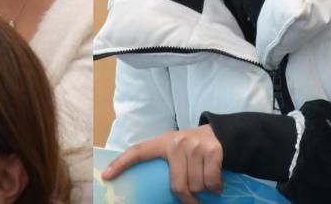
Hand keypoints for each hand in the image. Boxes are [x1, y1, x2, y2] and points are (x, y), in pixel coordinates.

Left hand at [102, 125, 223, 202]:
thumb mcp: (176, 149)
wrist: (224, 133)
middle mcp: (177, 142)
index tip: (106, 176)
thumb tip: (148, 190)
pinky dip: (216, 187)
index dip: (121, 164)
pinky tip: (216, 184)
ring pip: (196, 186)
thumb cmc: (195, 148)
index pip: (138, 152)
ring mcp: (195, 146)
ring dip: (203, 192)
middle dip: (187, 199)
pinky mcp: (213, 151)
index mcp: (163, 142)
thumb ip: (164, 163)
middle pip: (177, 186)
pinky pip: (211, 182)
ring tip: (206, 184)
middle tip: (192, 201)